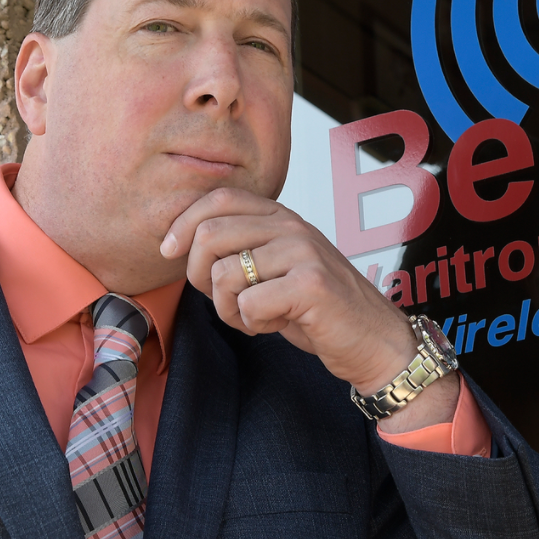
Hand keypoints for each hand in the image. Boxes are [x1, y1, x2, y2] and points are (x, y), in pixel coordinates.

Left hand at [160, 187, 458, 430]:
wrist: (371, 340)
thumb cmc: (315, 309)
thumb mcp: (273, 269)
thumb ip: (239, 249)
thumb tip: (178, 242)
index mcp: (280, 216)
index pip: (218, 198)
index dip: (183, 222)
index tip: (167, 251)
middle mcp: (292, 226)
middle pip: (211, 235)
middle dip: (200, 277)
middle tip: (223, 301)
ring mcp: (303, 252)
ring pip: (225, 275)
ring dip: (228, 309)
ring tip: (256, 316)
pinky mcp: (310, 284)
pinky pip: (248, 304)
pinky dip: (252, 324)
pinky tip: (277, 324)